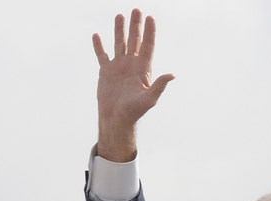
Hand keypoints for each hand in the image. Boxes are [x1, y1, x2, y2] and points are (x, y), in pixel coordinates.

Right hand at [92, 9, 174, 161]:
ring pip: (119, 44)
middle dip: (136, 26)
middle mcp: (132, 65)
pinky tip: (97, 35)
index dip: (150, 32)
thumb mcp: (149, 99)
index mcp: (143, 69)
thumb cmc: (134, 112)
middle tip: (137, 10)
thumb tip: (172, 75)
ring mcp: (118, 67)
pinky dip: (99, 46)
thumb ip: (159, 85)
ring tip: (120, 16)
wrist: (117, 120)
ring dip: (119, 30)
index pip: (148, 46)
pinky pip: (102, 55)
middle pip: (135, 41)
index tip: (150, 18)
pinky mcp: (106, 72)